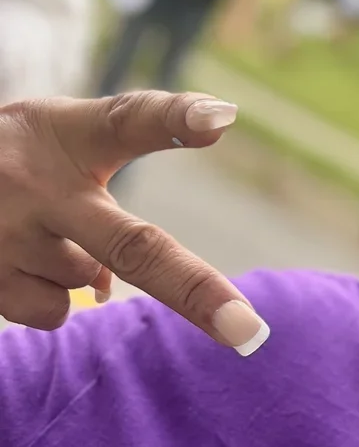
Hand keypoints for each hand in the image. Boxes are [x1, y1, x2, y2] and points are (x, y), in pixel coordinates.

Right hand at [0, 91, 267, 351]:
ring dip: (75, 268)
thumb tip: (193, 160)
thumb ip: (128, 153)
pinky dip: (45, 295)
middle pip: (131, 247)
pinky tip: (14, 259)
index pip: (126, 121)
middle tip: (246, 328)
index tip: (218, 118)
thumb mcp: (66, 131)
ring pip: (85, 282)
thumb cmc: (17, 156)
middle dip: (193, 291)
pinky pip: (51, 313)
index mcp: (64, 135)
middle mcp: (34, 186)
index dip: (174, 119)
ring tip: (29, 230)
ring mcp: (4, 238)